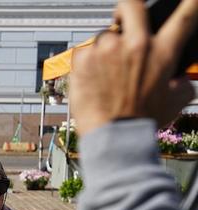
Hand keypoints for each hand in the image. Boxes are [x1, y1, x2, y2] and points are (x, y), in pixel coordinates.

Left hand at [70, 0, 197, 135]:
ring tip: (106, 74)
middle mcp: (135, 44)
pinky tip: (91, 80)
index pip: (186, 14)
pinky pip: (84, 51)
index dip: (189, 2)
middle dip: (127, 7)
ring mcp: (106, 50)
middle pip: (132, 3)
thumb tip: (179, 79)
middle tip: (124, 17)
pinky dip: (86, 62)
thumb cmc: (142, 122)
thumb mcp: (175, 101)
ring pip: (105, 35)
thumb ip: (180, 82)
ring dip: (105, 49)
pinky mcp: (82, 59)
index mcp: (163, 52)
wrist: (113, 136)